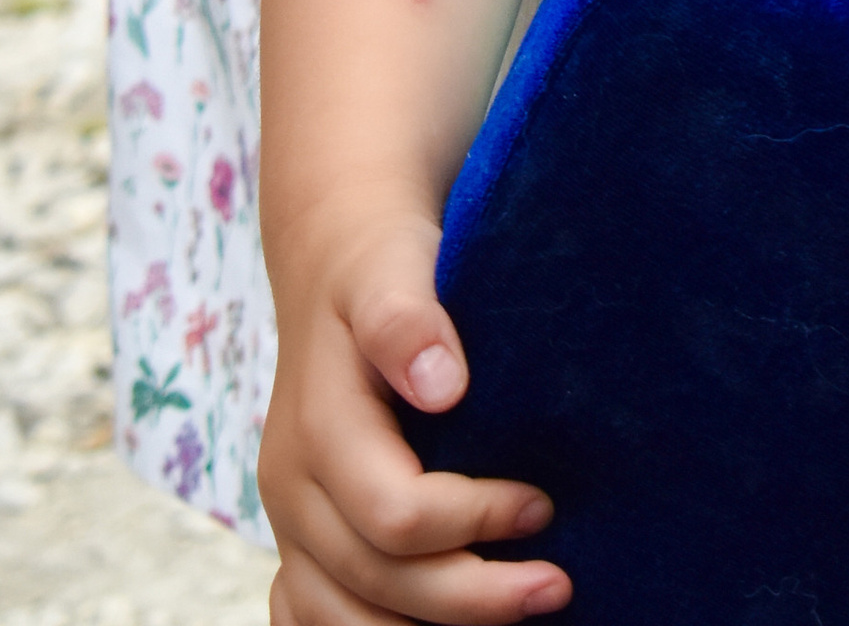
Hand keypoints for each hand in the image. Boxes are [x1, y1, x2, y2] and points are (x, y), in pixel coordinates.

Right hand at [260, 202, 567, 620]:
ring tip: (512, 615)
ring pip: (341, 622)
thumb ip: (406, 320)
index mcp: (316, 430)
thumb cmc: (380, 266)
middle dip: (474, 598)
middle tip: (558, 586)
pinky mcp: (300, 544)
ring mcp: (290, 525)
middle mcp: (291, 489)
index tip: (543, 505)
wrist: (335, 260)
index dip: (475, 522)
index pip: (396, 516)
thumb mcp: (393, 267)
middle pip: (376, 583)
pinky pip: (312, 622)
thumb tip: (444, 385)